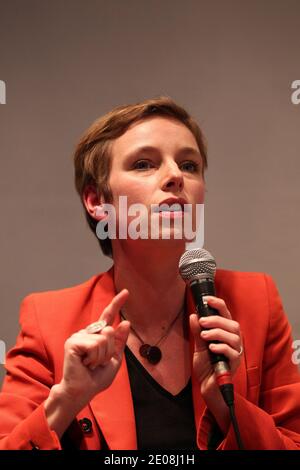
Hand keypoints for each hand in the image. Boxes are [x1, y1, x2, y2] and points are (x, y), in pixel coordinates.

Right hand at [57, 289, 129, 409]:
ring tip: (91, 364)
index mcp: (97, 335)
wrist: (82, 392)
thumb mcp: (114, 359)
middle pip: (110, 330)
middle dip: (110, 350)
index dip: (117, 303)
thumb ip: (119, 342)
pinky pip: (95, 344)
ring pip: (104, 338)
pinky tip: (85, 363)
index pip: (108, 316)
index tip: (126, 292)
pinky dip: (95, 357)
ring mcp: (79, 335)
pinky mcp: (73, 342)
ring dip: (102, 356)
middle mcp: (87, 332)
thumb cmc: (96, 378)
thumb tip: (125, 322)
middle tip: (98, 363)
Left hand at [189, 295, 242, 397]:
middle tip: (202, 322)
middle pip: (232, 324)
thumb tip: (194, 316)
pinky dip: (222, 347)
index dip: (219, 305)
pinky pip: (233, 353)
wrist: (208, 387)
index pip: (226, 315)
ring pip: (234, 337)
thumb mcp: (199, 346)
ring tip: (204, 335)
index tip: (207, 299)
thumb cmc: (206, 366)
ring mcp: (236, 353)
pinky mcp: (235, 364)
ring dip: (218, 333)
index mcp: (226, 334)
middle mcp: (234, 341)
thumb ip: (198, 332)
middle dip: (216, 320)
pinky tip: (211, 348)